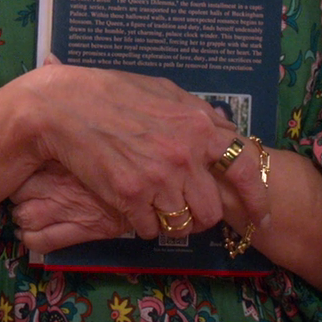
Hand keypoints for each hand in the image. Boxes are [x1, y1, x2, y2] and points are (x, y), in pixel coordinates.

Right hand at [11, 60, 237, 239]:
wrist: (63, 106)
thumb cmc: (111, 93)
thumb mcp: (164, 92)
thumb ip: (197, 113)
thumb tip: (223, 127)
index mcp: (199, 126)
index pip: (246, 168)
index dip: (256, 197)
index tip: (258, 216)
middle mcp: (185, 154)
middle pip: (211, 210)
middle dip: (199, 214)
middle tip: (183, 208)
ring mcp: (158, 178)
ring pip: (183, 225)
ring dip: (171, 222)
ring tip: (154, 206)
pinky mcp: (130, 197)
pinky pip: (149, 229)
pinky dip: (141, 223)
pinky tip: (129, 204)